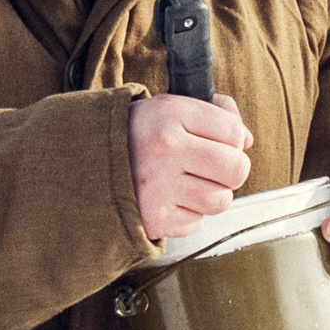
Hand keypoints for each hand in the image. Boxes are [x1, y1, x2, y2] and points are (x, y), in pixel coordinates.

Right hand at [130, 91, 253, 241]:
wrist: (83, 165)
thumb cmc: (136, 136)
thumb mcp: (169, 108)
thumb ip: (215, 113)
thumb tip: (247, 140)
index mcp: (170, 113)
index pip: (234, 132)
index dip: (233, 140)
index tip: (217, 142)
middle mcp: (165, 148)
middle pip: (237, 169)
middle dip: (230, 170)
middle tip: (211, 167)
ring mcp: (159, 186)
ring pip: (221, 200)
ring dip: (210, 194)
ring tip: (186, 183)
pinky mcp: (155, 217)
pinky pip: (197, 222)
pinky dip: (188, 213)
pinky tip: (169, 198)